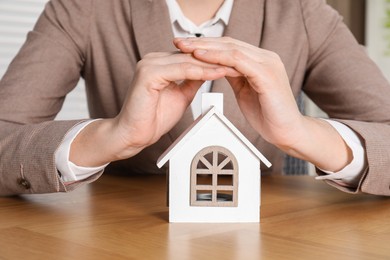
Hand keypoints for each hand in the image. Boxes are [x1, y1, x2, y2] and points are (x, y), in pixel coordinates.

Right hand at [70, 52, 234, 165]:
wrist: (133, 134)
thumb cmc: (153, 118)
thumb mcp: (180, 96)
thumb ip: (192, 82)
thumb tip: (208, 72)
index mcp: (160, 63)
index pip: (192, 57)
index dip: (214, 60)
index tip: (235, 65)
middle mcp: (153, 59)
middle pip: (192, 55)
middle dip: (217, 60)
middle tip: (240, 62)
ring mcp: (150, 64)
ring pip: (189, 60)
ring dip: (213, 64)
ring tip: (233, 67)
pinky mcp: (149, 74)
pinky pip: (181, 70)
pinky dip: (201, 72)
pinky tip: (217, 73)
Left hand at [174, 37, 351, 171]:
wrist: (288, 132)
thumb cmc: (268, 115)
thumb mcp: (246, 91)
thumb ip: (235, 77)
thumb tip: (216, 69)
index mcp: (259, 61)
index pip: (229, 47)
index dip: (206, 45)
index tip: (184, 47)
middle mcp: (265, 58)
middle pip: (228, 43)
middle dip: (200, 42)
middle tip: (178, 42)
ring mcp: (267, 63)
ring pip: (231, 49)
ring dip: (205, 47)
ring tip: (184, 48)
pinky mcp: (267, 74)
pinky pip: (237, 61)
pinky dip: (217, 58)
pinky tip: (200, 57)